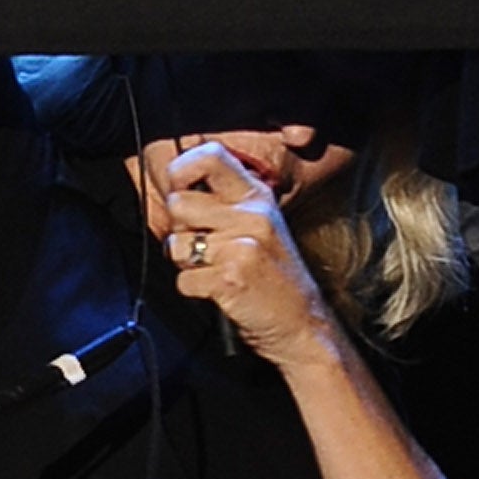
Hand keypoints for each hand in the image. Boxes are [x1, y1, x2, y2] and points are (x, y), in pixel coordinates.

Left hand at [158, 139, 334, 363]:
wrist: (303, 323)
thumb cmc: (274, 274)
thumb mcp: (260, 224)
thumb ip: (224, 202)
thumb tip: (175, 184)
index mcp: (256, 195)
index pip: (210, 156)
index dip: (181, 169)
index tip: (179, 187)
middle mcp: (252, 214)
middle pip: (179, 203)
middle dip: (180, 229)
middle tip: (204, 246)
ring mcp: (242, 246)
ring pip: (176, 244)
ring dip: (186, 262)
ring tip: (214, 268)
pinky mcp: (231, 278)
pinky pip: (183, 280)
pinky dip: (194, 290)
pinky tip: (218, 290)